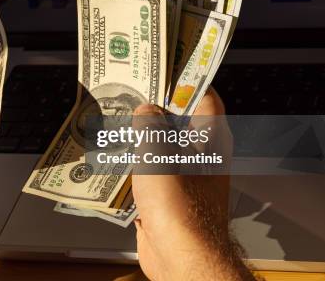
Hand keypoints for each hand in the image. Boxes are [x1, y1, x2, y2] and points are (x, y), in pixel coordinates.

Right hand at [131, 88, 252, 280]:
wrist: (180, 257)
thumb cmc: (177, 204)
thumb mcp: (158, 152)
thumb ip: (150, 123)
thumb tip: (146, 109)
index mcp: (211, 140)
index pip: (204, 97)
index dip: (186, 80)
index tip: (164, 67)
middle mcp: (203, 155)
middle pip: (179, 121)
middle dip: (154, 107)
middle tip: (131, 92)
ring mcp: (186, 177)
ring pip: (162, 147)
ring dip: (141, 136)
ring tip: (117, 120)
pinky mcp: (169, 196)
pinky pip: (151, 170)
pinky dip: (135, 163)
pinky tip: (114, 155)